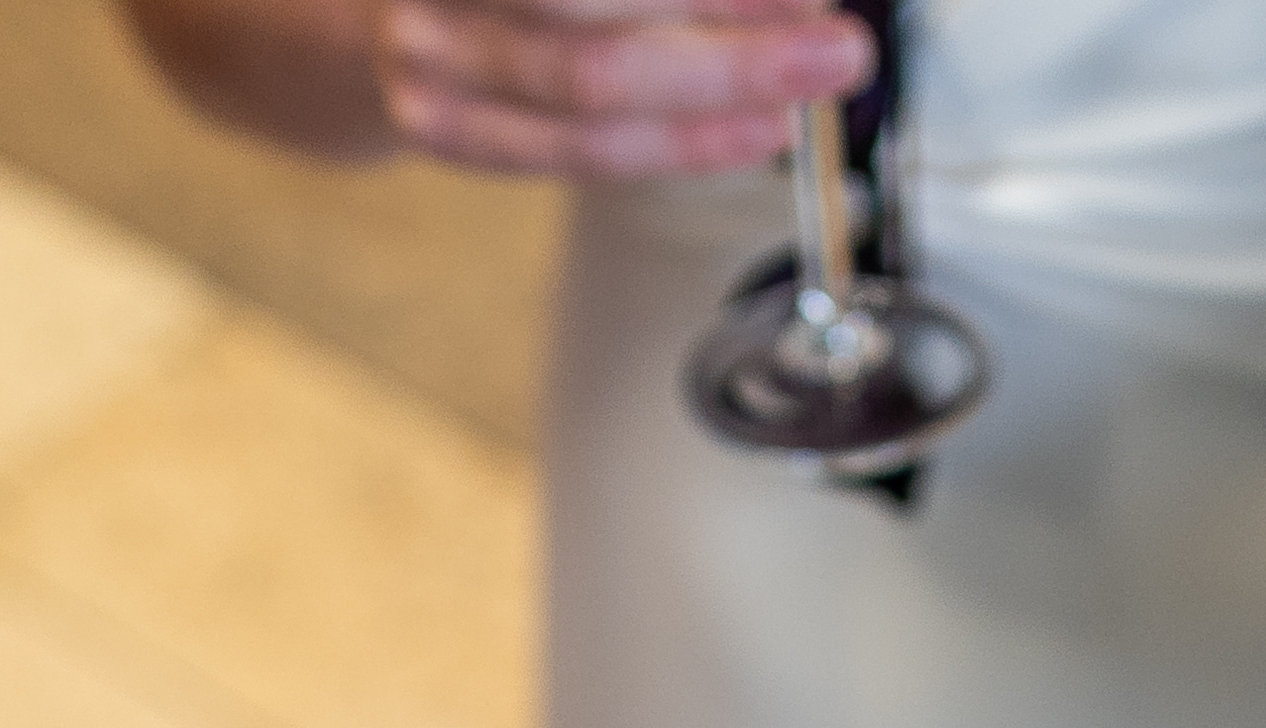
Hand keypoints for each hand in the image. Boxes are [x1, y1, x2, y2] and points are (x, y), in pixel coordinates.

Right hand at [371, 0, 870, 174]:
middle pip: (596, 33)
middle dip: (733, 47)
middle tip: (835, 44)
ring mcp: (429, 64)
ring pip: (592, 105)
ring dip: (720, 101)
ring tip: (809, 87)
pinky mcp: (441, 130)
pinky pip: (576, 157)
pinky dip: (676, 145)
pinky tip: (749, 131)